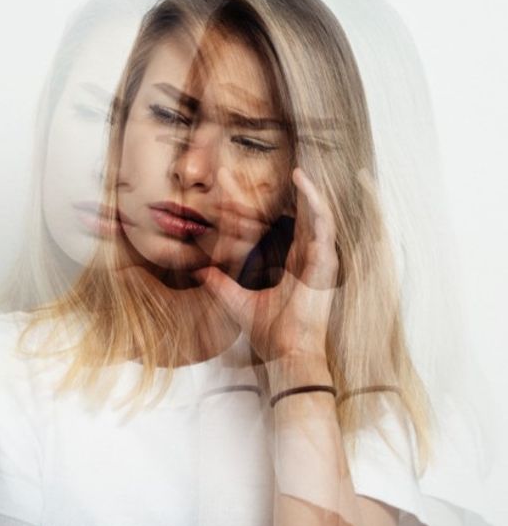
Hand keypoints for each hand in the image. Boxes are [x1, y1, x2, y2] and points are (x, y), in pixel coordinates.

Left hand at [197, 168, 338, 383]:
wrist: (287, 354)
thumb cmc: (270, 332)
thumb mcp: (237, 302)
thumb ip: (221, 284)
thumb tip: (200, 270)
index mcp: (291, 262)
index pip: (272, 225)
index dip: (248, 206)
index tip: (222, 188)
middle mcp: (307, 257)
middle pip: (293, 215)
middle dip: (272, 192)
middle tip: (236, 172)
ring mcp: (318, 260)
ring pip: (316, 216)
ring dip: (306, 192)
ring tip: (296, 171)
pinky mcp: (326, 265)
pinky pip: (325, 229)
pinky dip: (318, 207)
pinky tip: (308, 190)